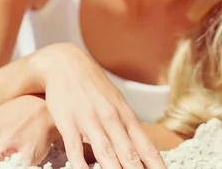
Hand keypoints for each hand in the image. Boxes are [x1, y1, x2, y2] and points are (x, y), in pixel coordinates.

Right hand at [32, 43, 166, 168]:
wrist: (66, 64)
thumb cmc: (93, 86)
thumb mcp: (115, 102)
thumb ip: (126, 126)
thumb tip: (142, 148)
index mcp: (125, 114)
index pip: (144, 144)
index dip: (156, 163)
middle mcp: (111, 118)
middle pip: (128, 152)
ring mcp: (90, 121)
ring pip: (105, 152)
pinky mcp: (68, 123)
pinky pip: (75, 150)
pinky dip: (81, 166)